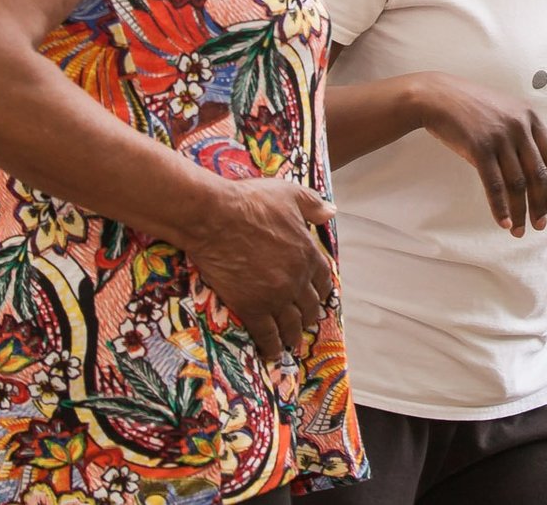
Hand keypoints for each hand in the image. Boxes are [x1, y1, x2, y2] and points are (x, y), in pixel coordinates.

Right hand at [186, 176, 335, 361]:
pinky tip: (273, 353)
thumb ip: (313, 204)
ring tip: (292, 342)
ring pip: (292, 324)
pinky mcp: (252, 307)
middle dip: (309, 316)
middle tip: (306, 323)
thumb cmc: (251, 202)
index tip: (319, 298)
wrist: (215, 217)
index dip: (322, 291)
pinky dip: (272, 346)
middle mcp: (297, 278)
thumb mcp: (289, 194)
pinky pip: (267, 334)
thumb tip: (331, 211)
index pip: (324, 279)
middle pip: (310, 305)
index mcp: (308, 252)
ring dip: (294, 335)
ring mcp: (276, 295)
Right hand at [413, 72, 546, 236]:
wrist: (438, 97)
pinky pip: (494, 184)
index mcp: (530, 117)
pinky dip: (500, 206)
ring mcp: (500, 137)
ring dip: (521, 210)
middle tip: (540, 224)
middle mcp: (519, 126)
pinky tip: (503, 221)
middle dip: (541, 203)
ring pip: (517, 183)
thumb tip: (535, 168)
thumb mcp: (505, 111)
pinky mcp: (479, 148)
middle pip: (538, 173)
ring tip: (519, 229)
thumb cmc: (471, 107)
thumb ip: (522, 132)